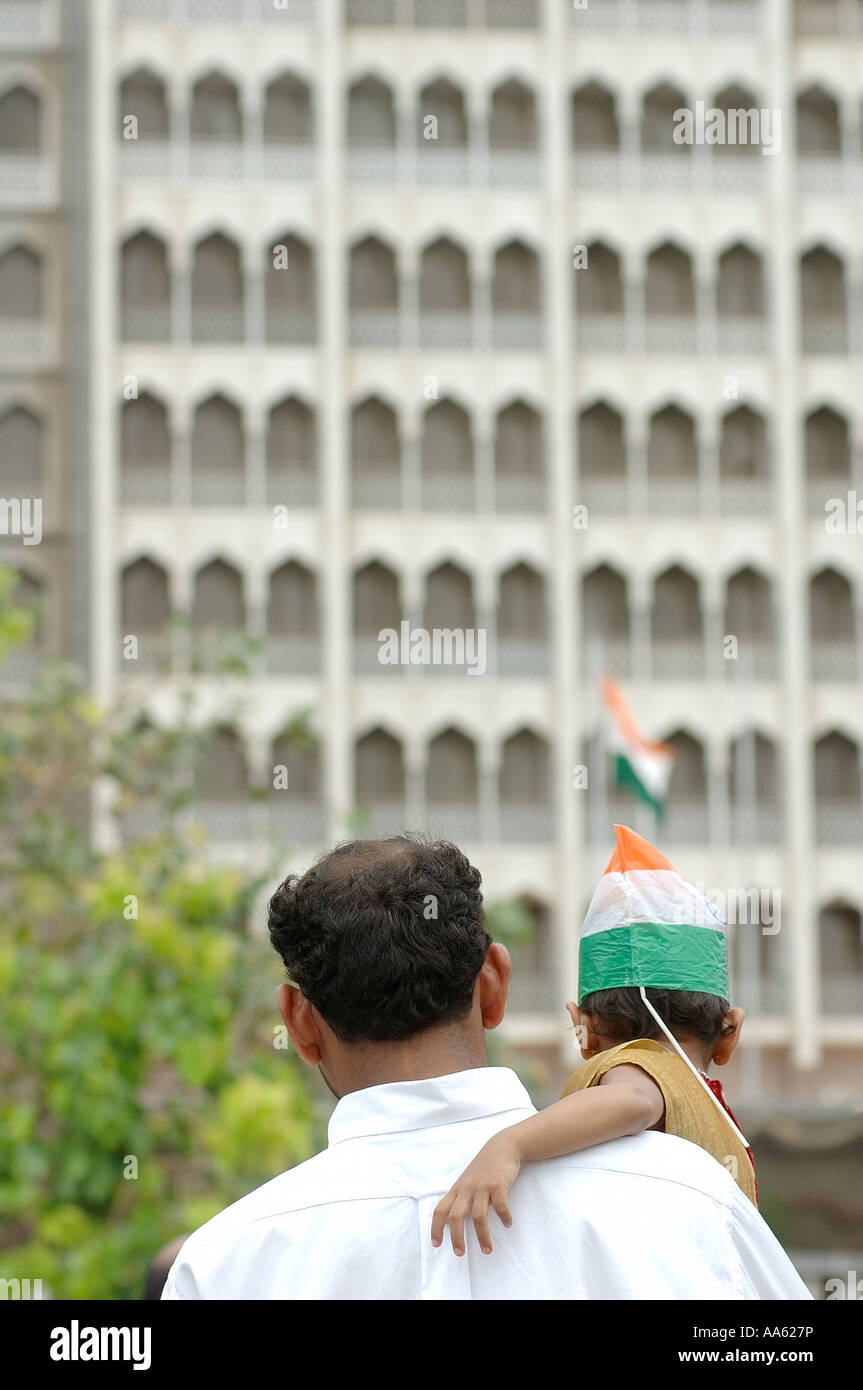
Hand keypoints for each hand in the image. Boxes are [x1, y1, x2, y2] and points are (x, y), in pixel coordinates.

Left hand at [430, 1135, 520, 1256]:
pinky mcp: (498, 1184)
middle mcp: (467, 1189)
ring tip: (487, 1250)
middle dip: (456, 1237)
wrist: (502, 1147)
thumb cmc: (483, 1168)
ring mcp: (482, 1186)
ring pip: (479, 1216)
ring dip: (483, 1236)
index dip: (436, 1227)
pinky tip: (508, 1223)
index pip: (440, 1210)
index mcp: (457, 1190)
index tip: (436, 1244)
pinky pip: (501, 1206)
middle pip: (456, 1216)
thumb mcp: (466, 1182)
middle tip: (460, 1253)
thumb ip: (459, 1199)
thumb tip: (450, 1222)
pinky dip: (504, 1217)